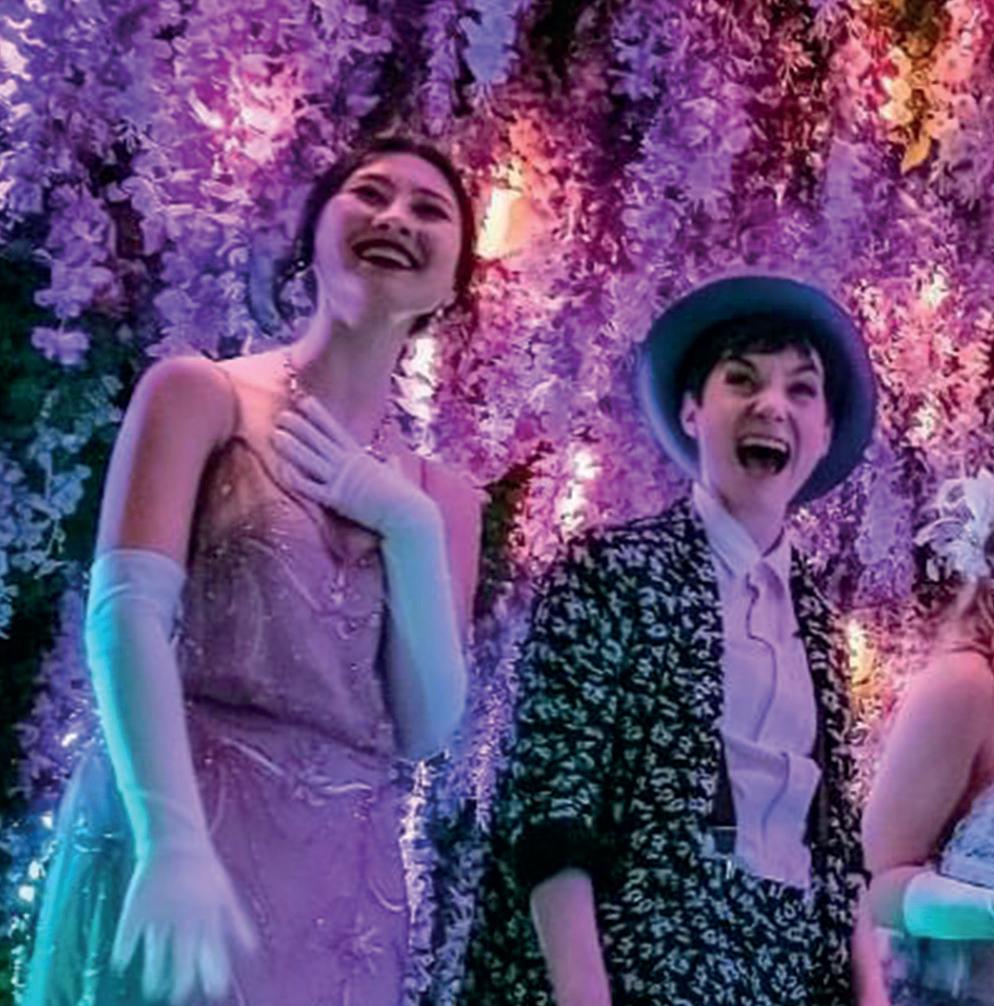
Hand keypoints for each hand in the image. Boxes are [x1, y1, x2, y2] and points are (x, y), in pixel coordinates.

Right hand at [112, 846, 256, 1003]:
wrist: (176, 840)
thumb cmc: (203, 870)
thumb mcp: (225, 894)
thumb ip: (237, 923)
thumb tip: (252, 950)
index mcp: (208, 915)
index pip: (213, 952)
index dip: (214, 974)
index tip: (215, 992)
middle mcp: (185, 917)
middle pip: (182, 959)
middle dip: (181, 982)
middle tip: (178, 996)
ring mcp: (160, 913)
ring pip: (155, 953)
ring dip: (154, 974)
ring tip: (153, 987)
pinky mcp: (137, 907)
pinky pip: (127, 936)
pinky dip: (123, 950)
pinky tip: (120, 963)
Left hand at [271, 396, 438, 536]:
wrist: (409, 514)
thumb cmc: (406, 499)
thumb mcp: (396, 476)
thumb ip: (391, 467)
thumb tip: (393, 459)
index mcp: (360, 458)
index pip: (335, 430)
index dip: (318, 415)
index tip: (305, 401)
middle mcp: (349, 465)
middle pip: (319, 441)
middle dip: (300, 426)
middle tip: (282, 413)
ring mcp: (342, 481)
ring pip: (311, 460)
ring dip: (293, 446)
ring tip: (276, 434)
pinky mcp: (338, 500)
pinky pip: (312, 488)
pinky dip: (296, 479)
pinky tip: (282, 469)